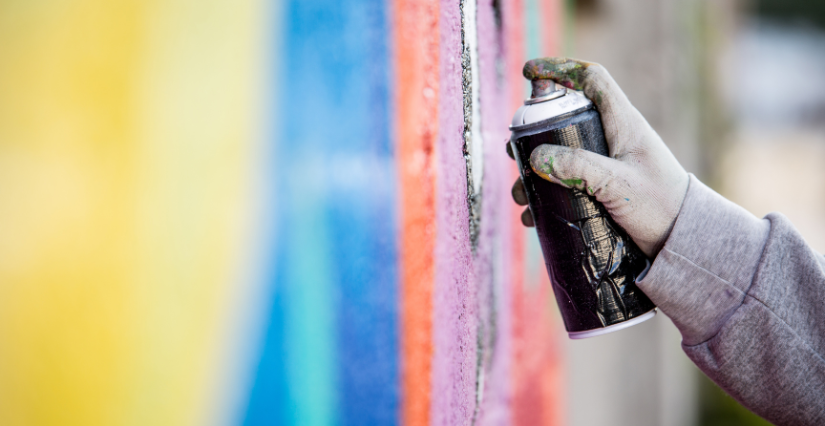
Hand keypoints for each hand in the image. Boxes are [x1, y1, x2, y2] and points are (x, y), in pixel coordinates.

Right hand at [509, 57, 689, 257]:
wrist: (682, 241)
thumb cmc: (661, 206)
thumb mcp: (618, 184)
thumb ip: (578, 167)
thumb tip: (537, 157)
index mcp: (623, 123)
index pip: (591, 80)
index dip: (560, 70)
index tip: (530, 73)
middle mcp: (611, 139)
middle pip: (563, 121)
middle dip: (533, 135)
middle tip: (515, 154)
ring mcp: (605, 164)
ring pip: (559, 157)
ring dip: (535, 174)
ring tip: (521, 195)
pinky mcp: (601, 189)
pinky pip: (565, 184)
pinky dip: (545, 197)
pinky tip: (533, 215)